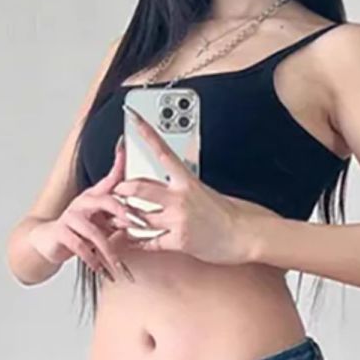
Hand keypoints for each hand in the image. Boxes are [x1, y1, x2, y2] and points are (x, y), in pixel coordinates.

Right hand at [29, 137, 133, 281]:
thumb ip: (118, 217)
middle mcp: (84, 203)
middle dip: (124, 213)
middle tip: (137, 225)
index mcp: (95, 197)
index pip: (111, 178)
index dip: (118, 161)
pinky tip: (101, 271)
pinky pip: (80, 246)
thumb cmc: (77, 231)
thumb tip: (142, 217)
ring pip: (95, 232)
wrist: (48, 243)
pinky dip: (93, 260)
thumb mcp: (101, 222)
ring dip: (110, 252)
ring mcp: (72, 217)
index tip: (126, 147)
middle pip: (106, 201)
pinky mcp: (62, 233)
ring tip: (119, 267)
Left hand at [111, 107, 257, 264]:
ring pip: (139, 217)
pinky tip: (132, 242)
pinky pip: (149, 242)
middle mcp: (180, 197)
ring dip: (125, 220)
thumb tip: (170, 184)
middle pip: (139, 188)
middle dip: (121, 190)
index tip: (132, 117)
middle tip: (114, 191)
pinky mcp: (179, 241)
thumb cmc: (229, 214)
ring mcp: (178, 219)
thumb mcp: (206, 192)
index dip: (145, 133)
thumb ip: (184, 187)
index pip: (162, 151)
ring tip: (119, 221)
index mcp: (187, 180)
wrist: (245, 235)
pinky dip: (138, 243)